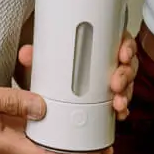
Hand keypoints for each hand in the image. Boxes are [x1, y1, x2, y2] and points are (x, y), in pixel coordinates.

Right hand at [0, 73, 106, 153]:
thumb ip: (10, 101)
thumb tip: (42, 107)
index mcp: (0, 144)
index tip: (95, 153)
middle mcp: (4, 144)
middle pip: (46, 150)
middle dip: (73, 146)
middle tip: (102, 139)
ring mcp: (2, 136)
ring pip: (38, 138)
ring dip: (61, 133)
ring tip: (88, 125)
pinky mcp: (0, 126)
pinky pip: (27, 125)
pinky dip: (45, 118)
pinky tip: (58, 107)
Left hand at [15, 30, 138, 119]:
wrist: (47, 87)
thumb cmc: (51, 67)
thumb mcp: (43, 60)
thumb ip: (36, 57)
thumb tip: (26, 54)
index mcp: (100, 44)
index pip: (120, 39)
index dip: (126, 46)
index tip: (123, 54)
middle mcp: (108, 62)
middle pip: (127, 64)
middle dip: (125, 75)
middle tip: (116, 83)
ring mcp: (111, 81)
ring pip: (127, 85)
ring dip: (126, 94)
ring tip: (117, 104)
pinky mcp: (108, 100)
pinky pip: (121, 103)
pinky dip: (122, 109)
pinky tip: (119, 115)